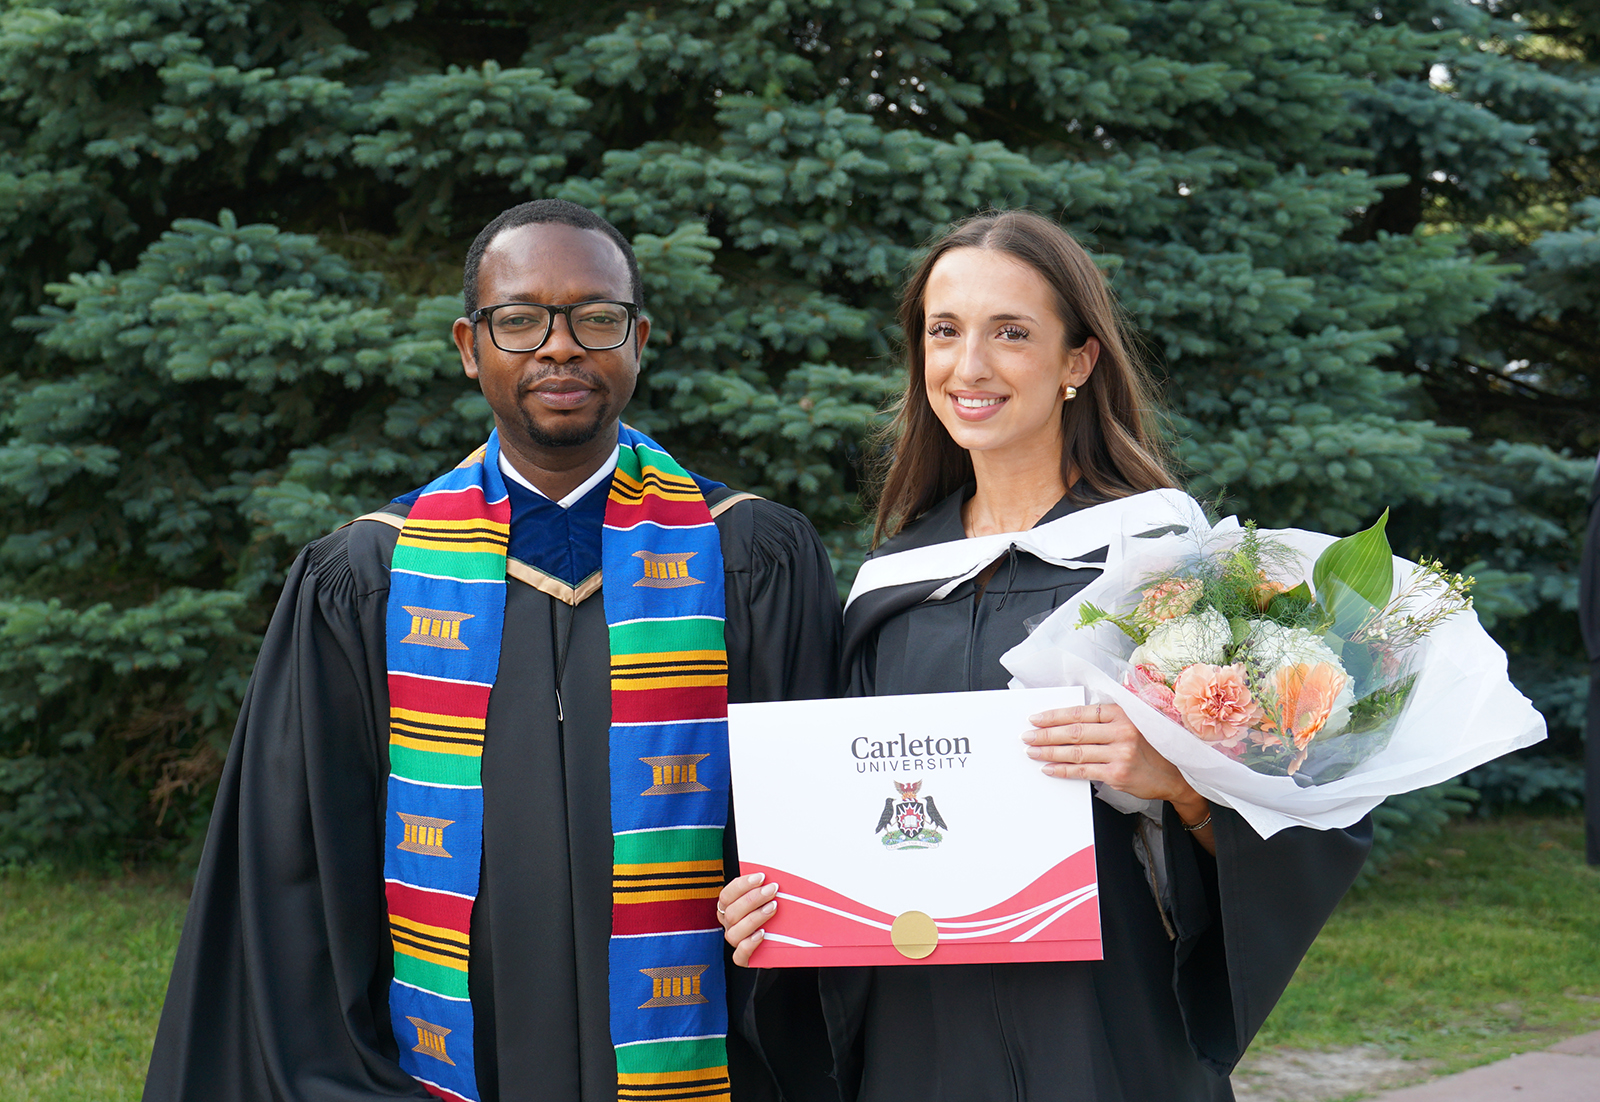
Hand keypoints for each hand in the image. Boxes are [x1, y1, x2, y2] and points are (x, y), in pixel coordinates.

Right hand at [717, 872, 778, 966]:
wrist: (783, 942)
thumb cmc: (774, 916)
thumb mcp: (767, 899)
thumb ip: (764, 889)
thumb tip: (773, 876)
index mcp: (729, 907)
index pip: (726, 895)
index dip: (742, 885)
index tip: (761, 877)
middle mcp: (729, 925)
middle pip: (732, 912)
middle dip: (753, 899)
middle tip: (772, 890)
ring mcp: (736, 942)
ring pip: (734, 933)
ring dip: (754, 918)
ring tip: (772, 908)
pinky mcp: (744, 959)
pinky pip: (739, 955)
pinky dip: (749, 944)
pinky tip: (762, 934)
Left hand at [1025, 702, 1216, 853]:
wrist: (1175, 776)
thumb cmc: (1149, 748)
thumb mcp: (1133, 724)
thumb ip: (1106, 720)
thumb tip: (1068, 721)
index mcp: (1123, 714)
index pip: (1081, 713)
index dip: (1055, 716)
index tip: (1036, 718)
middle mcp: (1122, 731)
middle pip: (1074, 732)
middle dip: (1046, 734)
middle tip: (1028, 736)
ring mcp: (1120, 754)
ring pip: (1075, 752)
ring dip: (1049, 752)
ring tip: (1032, 751)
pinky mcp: (1117, 774)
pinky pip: (1083, 771)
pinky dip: (1063, 770)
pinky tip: (1049, 768)